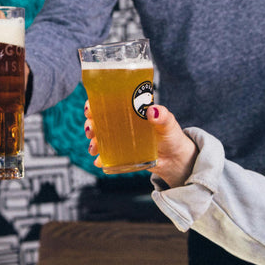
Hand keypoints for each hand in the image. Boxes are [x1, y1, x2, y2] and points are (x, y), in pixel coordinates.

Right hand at [83, 100, 198, 187]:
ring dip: (93, 142)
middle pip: (99, 121)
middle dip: (90, 124)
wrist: (175, 159)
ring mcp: (120, 140)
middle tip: (90, 130)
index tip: (90, 108)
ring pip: (100, 138)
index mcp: (130, 111)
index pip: (108, 103)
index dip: (95, 104)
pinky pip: (107, 157)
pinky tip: (99, 161)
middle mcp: (121, 124)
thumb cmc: (171, 135)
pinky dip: (101, 159)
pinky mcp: (122, 155)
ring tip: (94, 148)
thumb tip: (152, 111)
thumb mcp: (168, 123)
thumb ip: (162, 116)